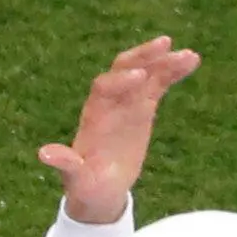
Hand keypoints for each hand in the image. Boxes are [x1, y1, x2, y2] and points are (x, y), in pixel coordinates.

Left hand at [40, 36, 201, 224]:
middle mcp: (109, 102)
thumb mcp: (75, 178)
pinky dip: (173, 72)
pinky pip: (158, 84)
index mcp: (93, 116)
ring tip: (190, 55)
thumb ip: (65, 164)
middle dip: (143, 57)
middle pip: (124, 70)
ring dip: (166, 62)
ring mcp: (127, 103)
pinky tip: (191, 61)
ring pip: (146, 74)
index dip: (120, 81)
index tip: (140, 77)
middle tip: (165, 46)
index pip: (104, 88)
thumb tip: (45, 155)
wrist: (98, 189)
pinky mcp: (142, 108)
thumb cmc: (85, 185)